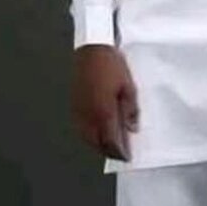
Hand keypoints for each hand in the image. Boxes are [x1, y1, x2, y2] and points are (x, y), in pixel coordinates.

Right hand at [71, 45, 138, 161]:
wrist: (91, 49)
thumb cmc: (111, 65)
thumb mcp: (129, 87)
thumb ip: (130, 110)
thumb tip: (132, 128)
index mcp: (104, 112)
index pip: (110, 141)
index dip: (119, 152)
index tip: (127, 157)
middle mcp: (88, 115)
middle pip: (97, 143)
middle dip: (108, 150)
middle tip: (120, 152)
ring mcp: (79, 110)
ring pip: (87, 136)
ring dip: (98, 144)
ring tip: (109, 144)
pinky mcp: (74, 104)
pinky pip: (80, 127)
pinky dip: (89, 134)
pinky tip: (97, 131)